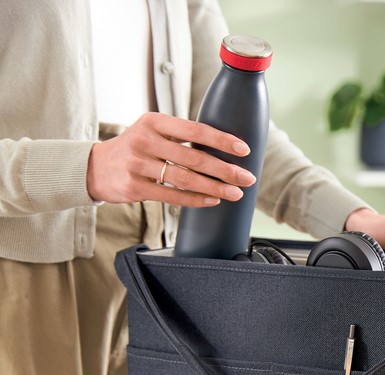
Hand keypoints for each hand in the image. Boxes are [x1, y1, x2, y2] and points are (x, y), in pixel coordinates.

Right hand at [86, 112, 255, 206]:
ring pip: (186, 179)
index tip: (243, 149)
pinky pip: (172, 196)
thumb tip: (223, 150)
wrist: (96, 167)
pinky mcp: (134, 187)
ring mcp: (138, 164)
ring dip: (215, 188)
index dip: (221, 140)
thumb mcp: (152, 132)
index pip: (195, 129)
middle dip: (225, 169)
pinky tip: (212, 201)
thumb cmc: (135, 149)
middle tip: (247, 178)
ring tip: (235, 193)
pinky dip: (195, 200)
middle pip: (194, 157)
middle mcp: (145, 140)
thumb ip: (180, 137)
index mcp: (154, 122)